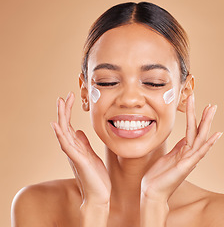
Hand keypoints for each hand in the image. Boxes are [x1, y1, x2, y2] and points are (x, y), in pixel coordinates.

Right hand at [50, 92, 110, 206]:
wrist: (99, 194)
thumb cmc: (95, 175)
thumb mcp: (90, 155)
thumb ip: (83, 143)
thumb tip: (79, 131)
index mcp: (76, 146)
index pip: (69, 125)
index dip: (68, 111)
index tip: (70, 97)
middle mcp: (73, 148)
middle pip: (65, 126)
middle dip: (64, 110)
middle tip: (63, 96)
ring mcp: (74, 154)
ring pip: (64, 132)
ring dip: (61, 117)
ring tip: (60, 103)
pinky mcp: (78, 160)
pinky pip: (67, 146)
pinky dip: (61, 135)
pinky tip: (57, 125)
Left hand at [141, 93, 222, 202]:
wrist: (152, 192)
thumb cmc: (158, 176)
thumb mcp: (168, 157)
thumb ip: (177, 148)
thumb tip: (183, 140)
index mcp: (184, 150)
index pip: (192, 131)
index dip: (196, 118)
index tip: (201, 106)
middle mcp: (189, 154)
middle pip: (199, 132)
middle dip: (204, 117)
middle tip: (212, 104)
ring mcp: (189, 160)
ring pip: (199, 137)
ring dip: (206, 123)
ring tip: (211, 109)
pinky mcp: (186, 166)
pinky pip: (198, 152)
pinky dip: (208, 143)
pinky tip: (217, 134)